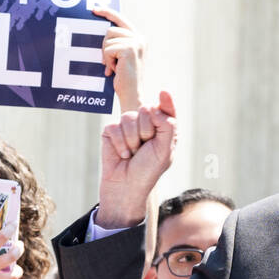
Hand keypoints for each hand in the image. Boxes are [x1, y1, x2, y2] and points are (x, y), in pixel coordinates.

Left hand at [95, 8, 145, 112]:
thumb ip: (117, 42)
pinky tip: (114, 70)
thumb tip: (102, 30)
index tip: (95, 9)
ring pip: (108, 40)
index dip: (108, 13)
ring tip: (114, 67)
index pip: (121, 19)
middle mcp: (140, 39)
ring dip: (106, 55)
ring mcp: (136, 43)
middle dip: (105, 46)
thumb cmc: (124, 78)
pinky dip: (107, 61)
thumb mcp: (121, 56)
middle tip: (108, 61)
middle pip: (110, 30)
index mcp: (139, 38)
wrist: (132, 95)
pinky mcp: (129, 49)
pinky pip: (108, 49)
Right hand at [96, 94, 176, 228]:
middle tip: (144, 148)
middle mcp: (146, 124)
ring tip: (133, 153)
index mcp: (162, 128)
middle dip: (146, 131)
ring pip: (128, 117)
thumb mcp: (164, 150)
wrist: (126, 186)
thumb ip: (167, 126)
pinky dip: (119, 144)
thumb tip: (155, 106)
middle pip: (146, 109)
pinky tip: (122, 154)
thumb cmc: (148, 170)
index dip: (165, 101)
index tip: (164, 93)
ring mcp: (127, 127)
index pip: (166, 109)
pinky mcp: (111, 131)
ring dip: (132, 140)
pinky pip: (114, 127)